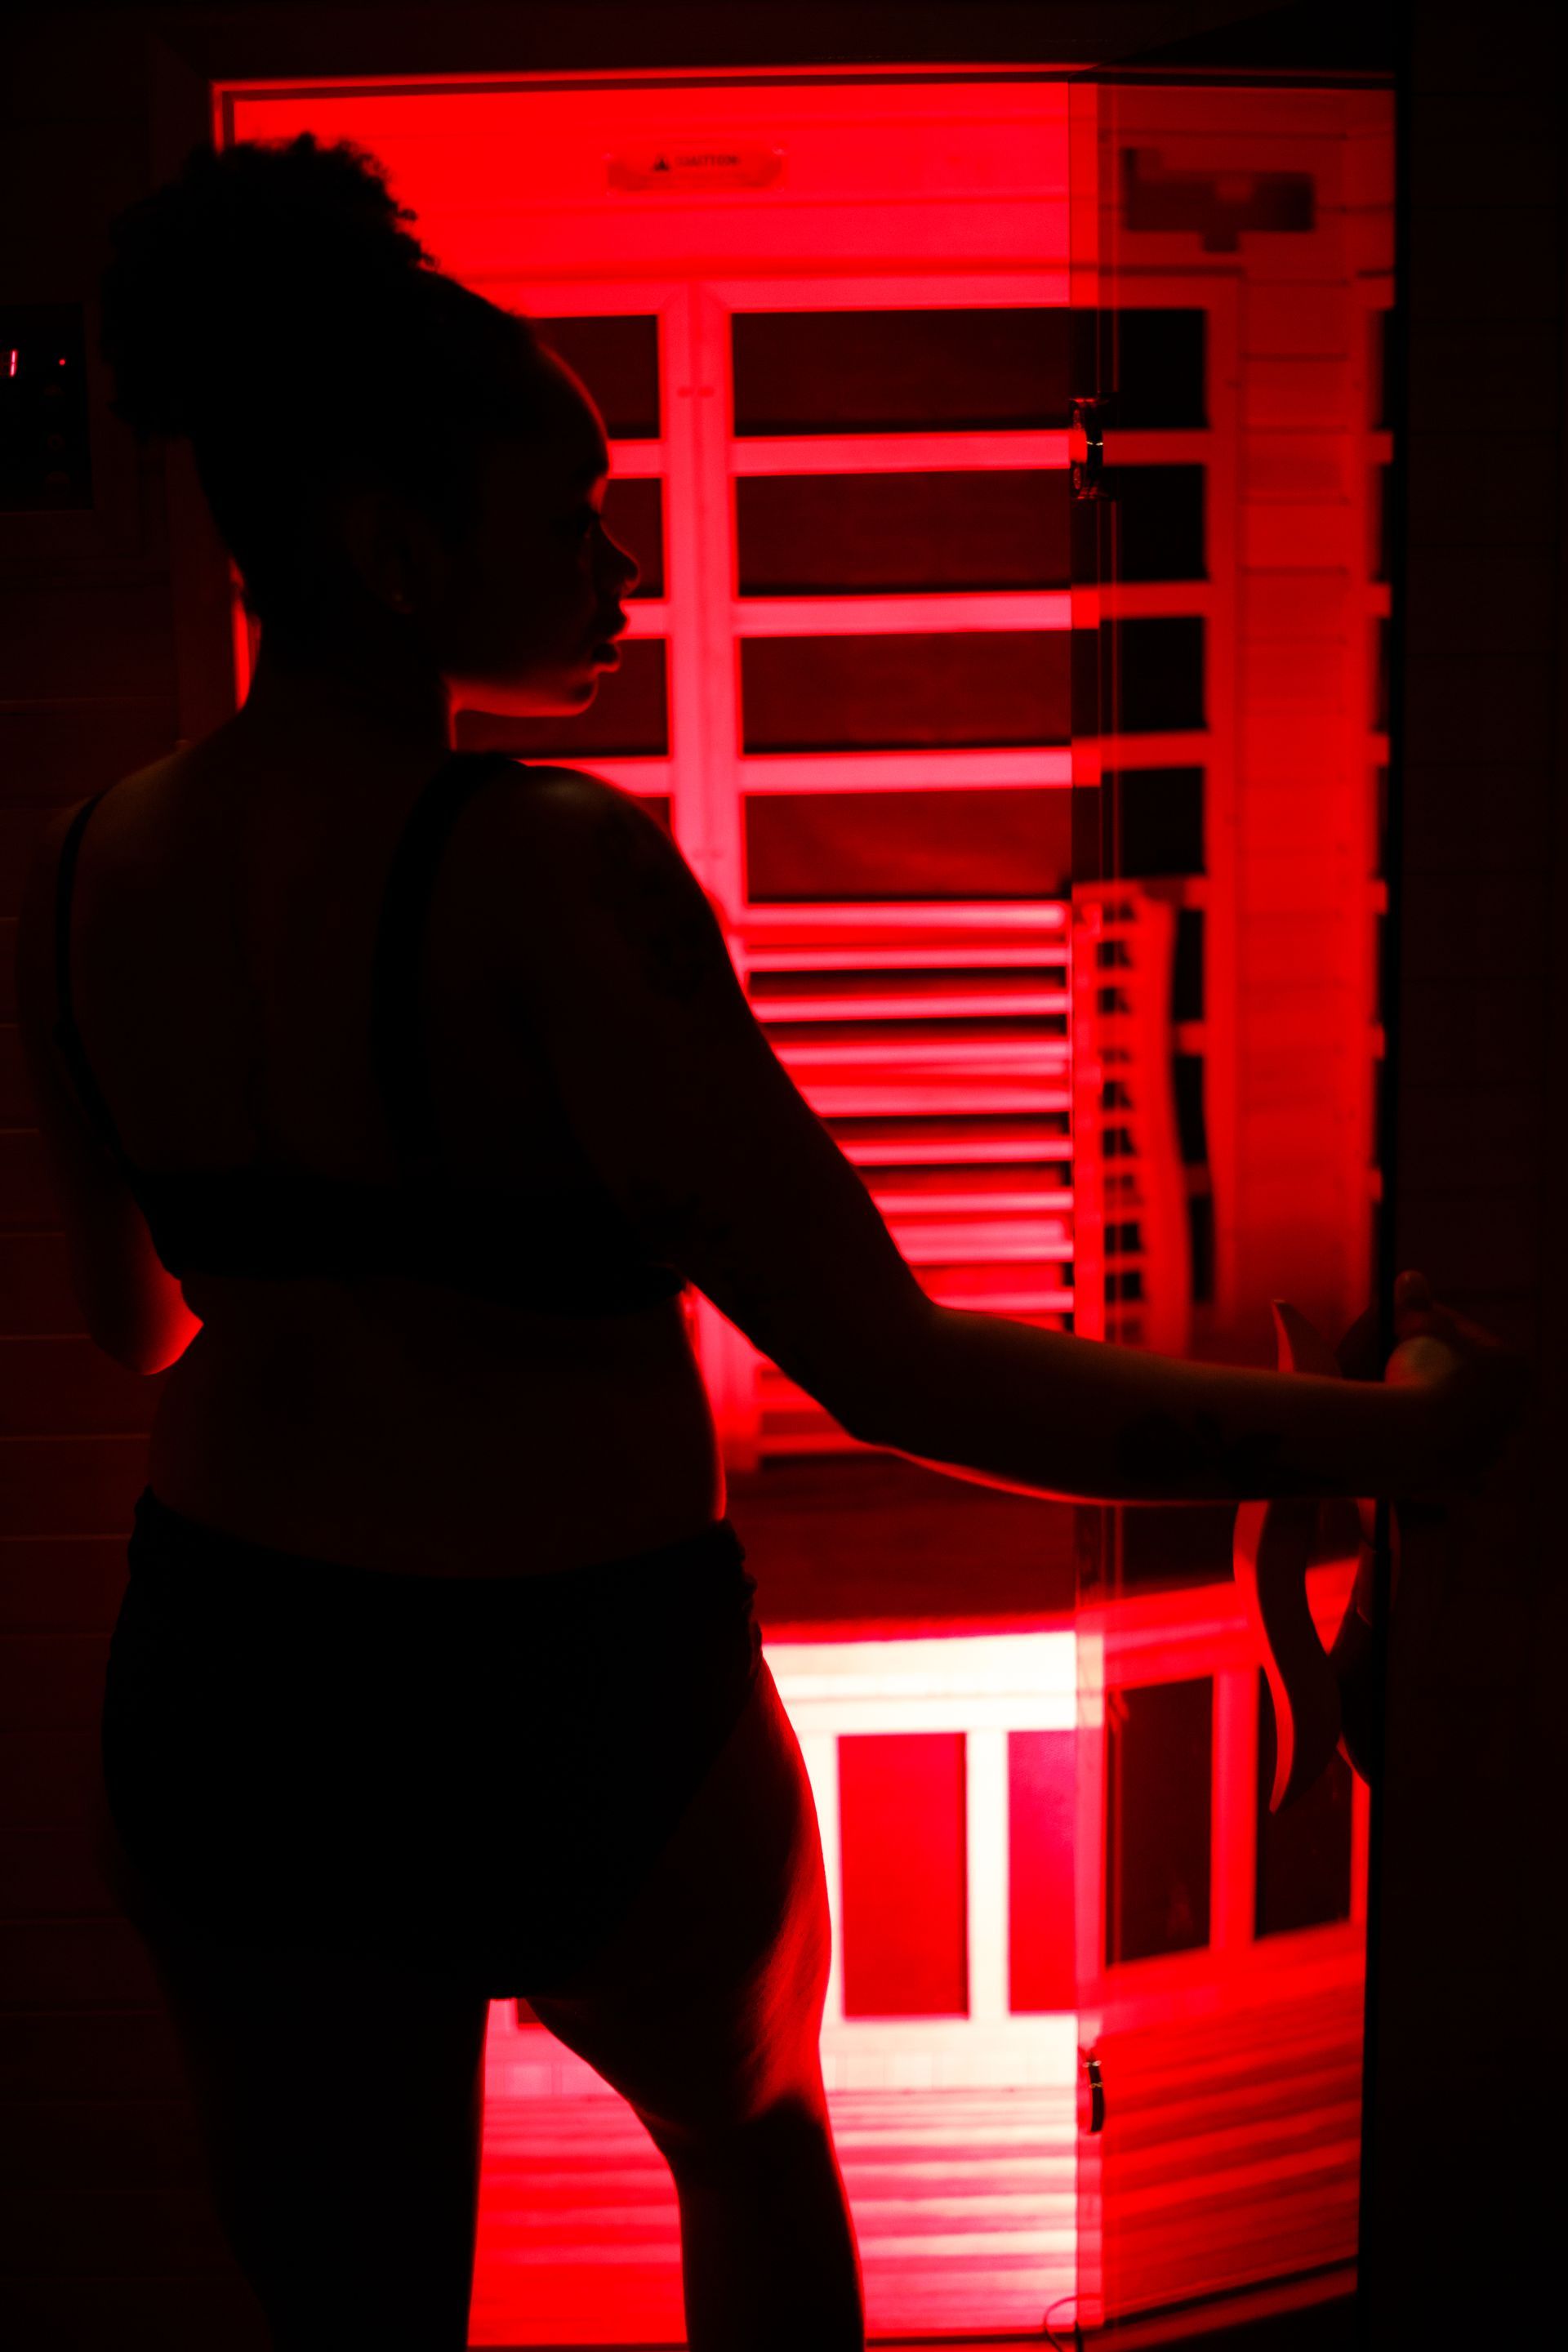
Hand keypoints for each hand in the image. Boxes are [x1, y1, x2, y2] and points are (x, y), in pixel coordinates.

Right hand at [1381, 1268, 1532, 1492]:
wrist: (1411, 1440)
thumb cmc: (1423, 1375)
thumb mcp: (1416, 1328)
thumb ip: (1416, 1304)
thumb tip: (1411, 1279)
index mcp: (1515, 1369)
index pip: (1469, 1338)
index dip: (1431, 1329)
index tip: (1404, 1327)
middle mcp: (1519, 1412)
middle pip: (1472, 1385)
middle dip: (1442, 1373)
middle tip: (1403, 1364)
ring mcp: (1500, 1452)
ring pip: (1467, 1426)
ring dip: (1442, 1414)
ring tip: (1403, 1402)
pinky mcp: (1476, 1484)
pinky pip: (1456, 1465)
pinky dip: (1438, 1455)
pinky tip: (1415, 1443)